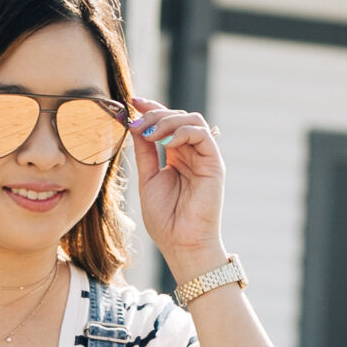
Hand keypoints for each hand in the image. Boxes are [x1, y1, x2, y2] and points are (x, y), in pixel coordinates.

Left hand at [127, 102, 226, 280]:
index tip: (132, 102)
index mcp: (177, 157)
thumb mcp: (148, 178)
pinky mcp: (214, 163)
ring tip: (149, 134)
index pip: (167, 124)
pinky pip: (201, 134)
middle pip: (178, 117)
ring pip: (191, 120)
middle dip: (155, 115)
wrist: (181, 244)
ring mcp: (205, 157)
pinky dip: (182, 131)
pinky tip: (166, 142)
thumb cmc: (165, 220)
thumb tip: (136, 124)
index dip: (151, 109)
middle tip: (136, 123)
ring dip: (167, 121)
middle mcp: (192, 153)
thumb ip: (145, 152)